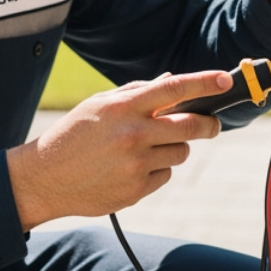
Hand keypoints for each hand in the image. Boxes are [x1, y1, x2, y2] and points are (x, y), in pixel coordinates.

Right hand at [5, 70, 231, 229]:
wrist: (45, 177)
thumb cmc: (74, 134)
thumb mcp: (100, 104)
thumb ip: (136, 92)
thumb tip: (171, 81)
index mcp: (125, 107)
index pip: (175, 89)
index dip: (205, 83)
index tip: (225, 81)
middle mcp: (134, 134)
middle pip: (191, 126)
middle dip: (208, 125)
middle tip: (211, 125)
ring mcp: (136, 165)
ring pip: (181, 153)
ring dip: (175, 148)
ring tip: (148, 148)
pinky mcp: (135, 190)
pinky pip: (164, 176)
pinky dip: (156, 170)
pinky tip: (132, 168)